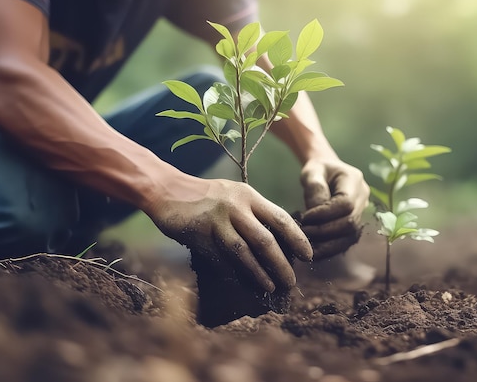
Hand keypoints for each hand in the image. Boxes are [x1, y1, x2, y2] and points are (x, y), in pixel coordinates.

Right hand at [147, 178, 312, 291]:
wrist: (168, 190)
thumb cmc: (207, 196)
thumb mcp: (235, 196)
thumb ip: (254, 213)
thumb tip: (279, 243)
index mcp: (249, 196)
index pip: (281, 218)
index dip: (297, 239)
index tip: (308, 256)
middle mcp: (235, 207)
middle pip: (265, 240)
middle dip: (281, 264)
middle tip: (291, 281)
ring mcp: (217, 221)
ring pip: (243, 252)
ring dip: (259, 273)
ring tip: (271, 287)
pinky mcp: (199, 234)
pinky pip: (220, 259)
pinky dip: (233, 273)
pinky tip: (242, 283)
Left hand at [299, 158, 369, 259]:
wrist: (328, 172)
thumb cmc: (318, 169)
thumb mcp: (312, 171)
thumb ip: (314, 188)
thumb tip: (315, 212)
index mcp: (354, 180)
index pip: (346, 204)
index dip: (325, 214)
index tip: (305, 218)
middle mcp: (363, 197)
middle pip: (350, 222)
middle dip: (325, 231)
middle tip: (302, 234)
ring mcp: (362, 212)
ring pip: (350, 235)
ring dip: (328, 244)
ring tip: (307, 246)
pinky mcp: (355, 224)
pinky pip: (346, 241)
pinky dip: (330, 248)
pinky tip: (314, 251)